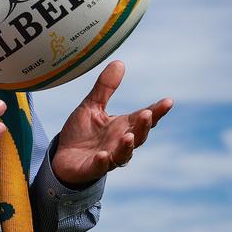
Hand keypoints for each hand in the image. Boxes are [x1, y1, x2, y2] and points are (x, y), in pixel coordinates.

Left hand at [52, 60, 172, 184]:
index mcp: (122, 126)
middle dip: (144, 126)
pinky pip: (100, 167)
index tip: (168, 101)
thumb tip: (119, 62)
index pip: (143, 118)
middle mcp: (119, 143)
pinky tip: (103, 155)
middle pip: (138, 136)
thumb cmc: (81, 133)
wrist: (63, 158)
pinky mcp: (92, 168)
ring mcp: (108, 157)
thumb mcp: (91, 106)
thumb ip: (105, 88)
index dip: (157, 111)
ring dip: (127, 146)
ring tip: (128, 136)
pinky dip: (103, 162)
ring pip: (123, 154)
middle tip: (147, 114)